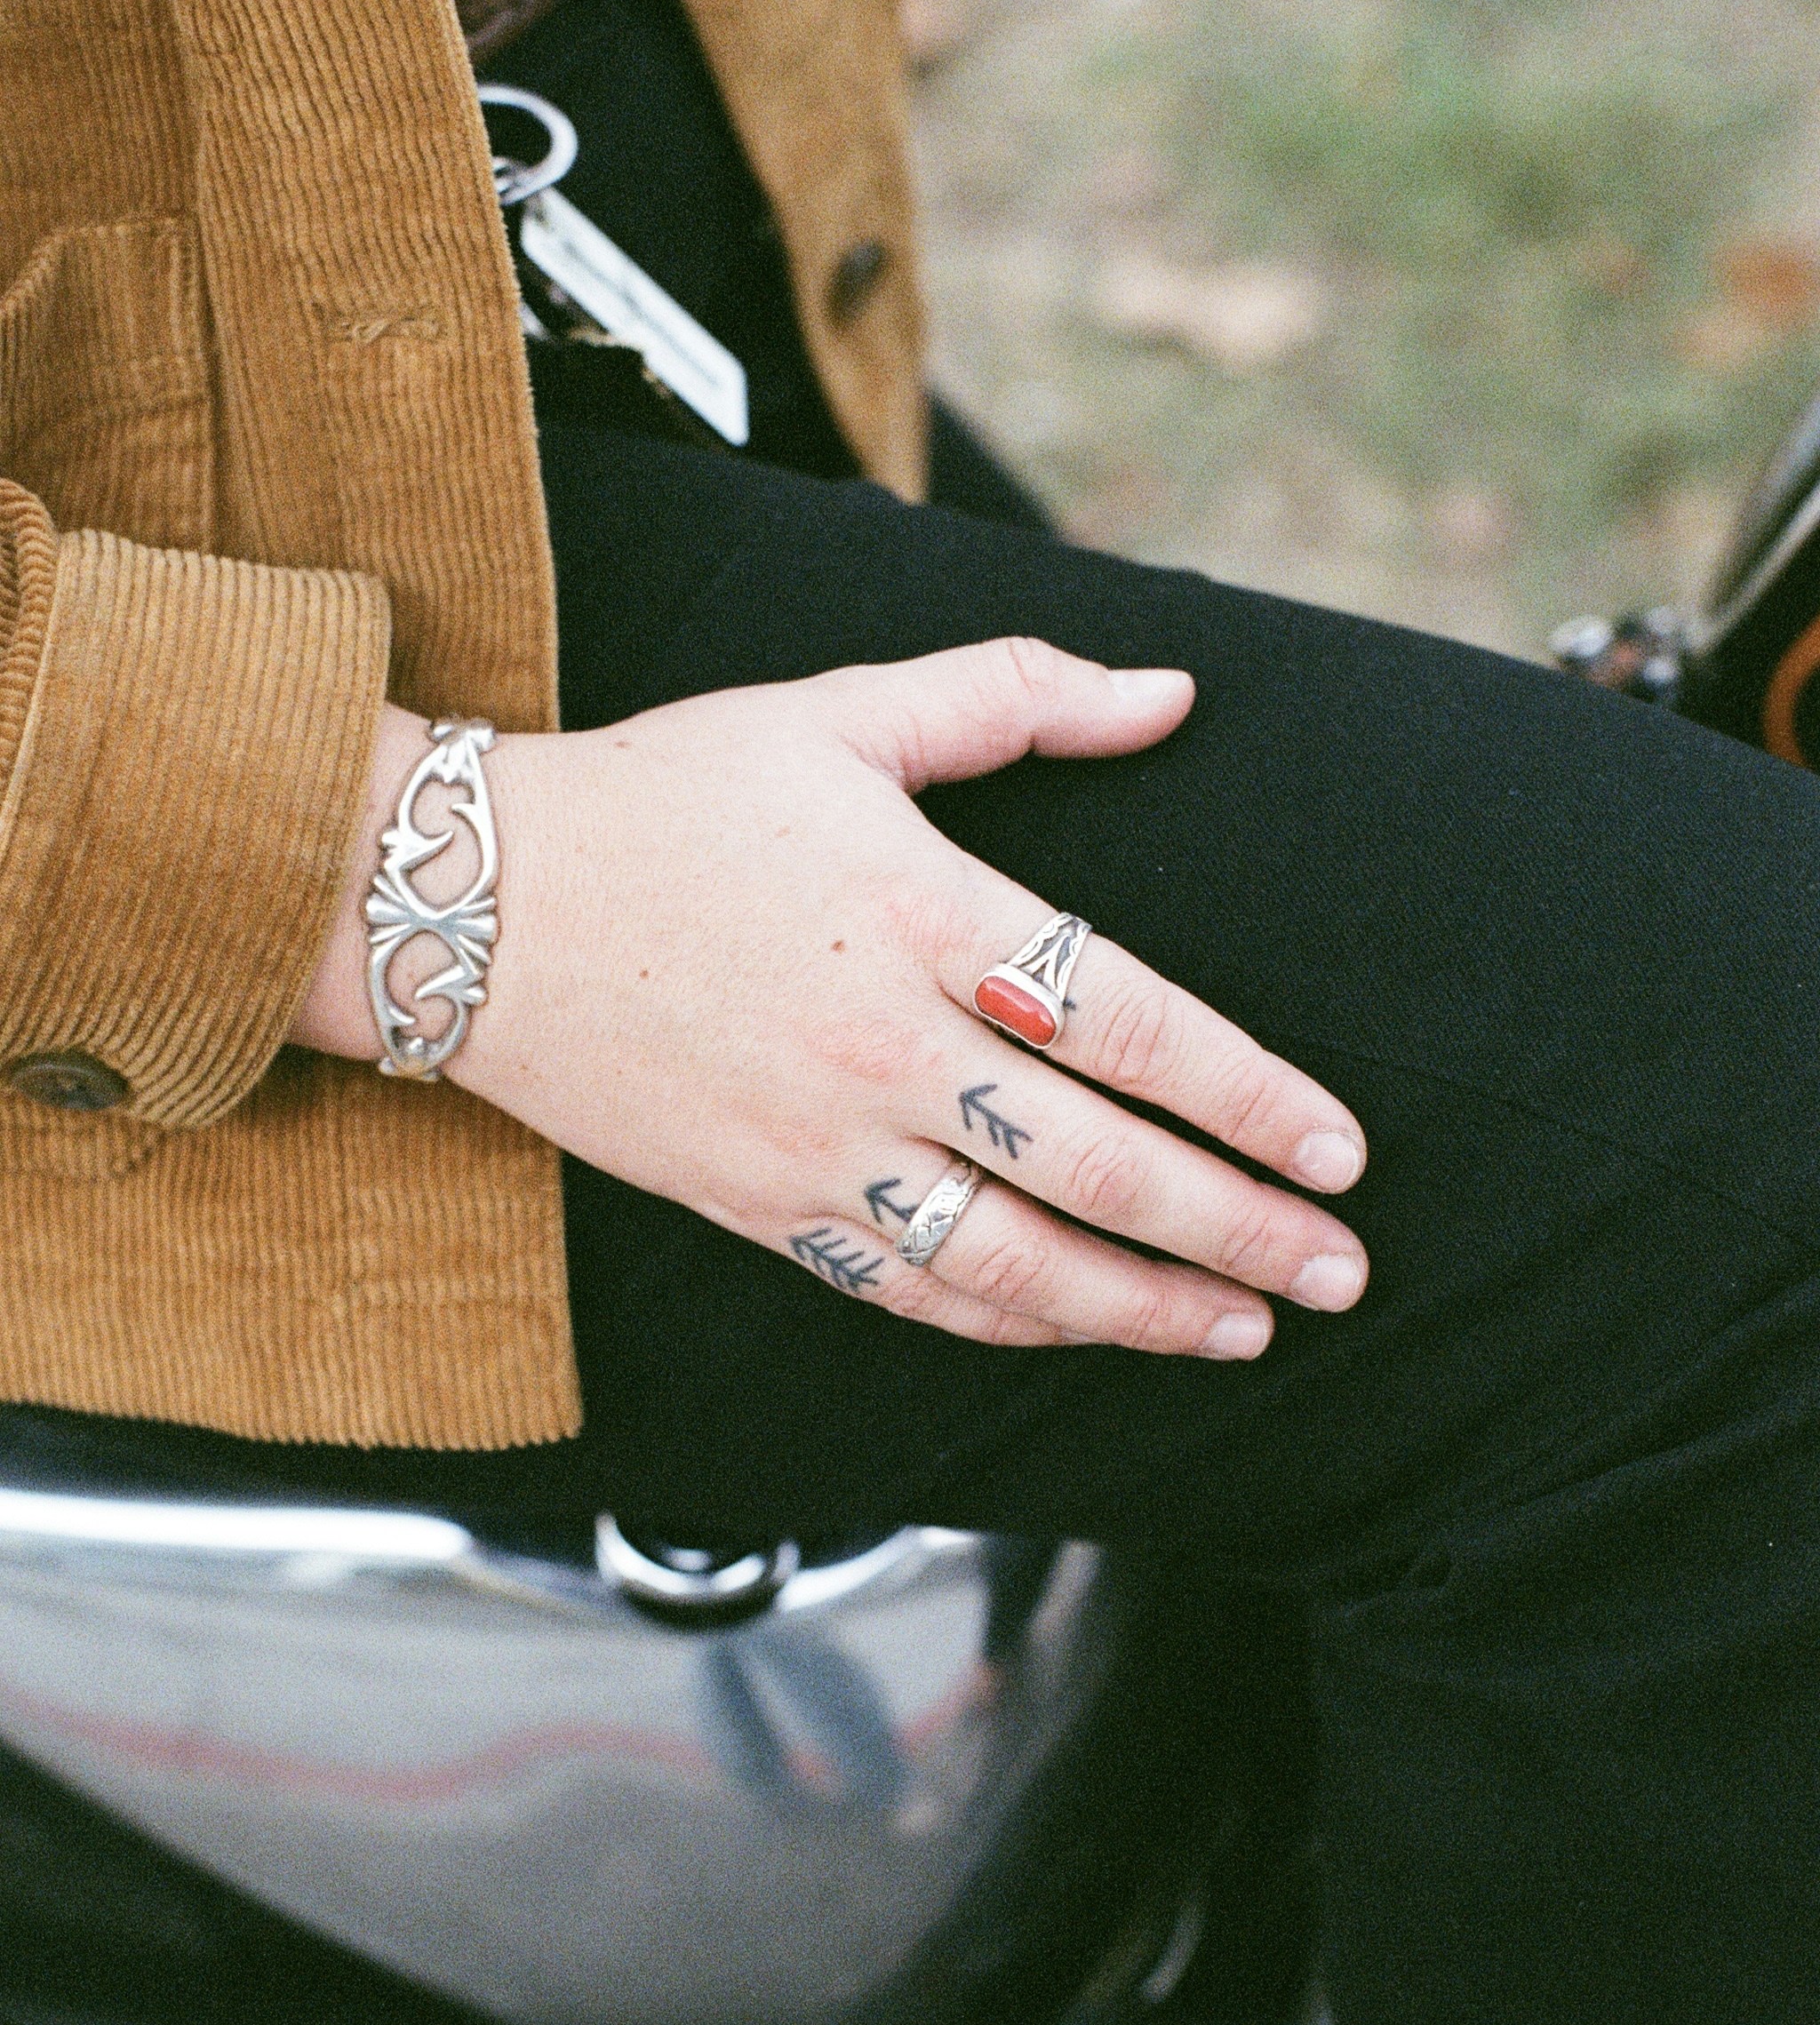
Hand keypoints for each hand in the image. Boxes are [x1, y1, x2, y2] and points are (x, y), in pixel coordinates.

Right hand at [294, 641, 1368, 1357]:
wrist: (471, 906)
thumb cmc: (666, 795)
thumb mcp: (841, 708)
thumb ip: (1016, 694)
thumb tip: (1171, 692)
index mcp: (923, 912)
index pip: (1130, 1026)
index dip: (1251, 1097)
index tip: (1340, 1149)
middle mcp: (884, 1045)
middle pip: (1100, 1165)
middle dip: (1239, 1229)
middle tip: (1340, 1272)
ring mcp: (821, 1145)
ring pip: (1016, 1259)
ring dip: (1145, 1307)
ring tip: (1243, 1332)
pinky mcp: (763, 1207)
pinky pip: (912, 1289)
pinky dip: (1013, 1323)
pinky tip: (1087, 1329)